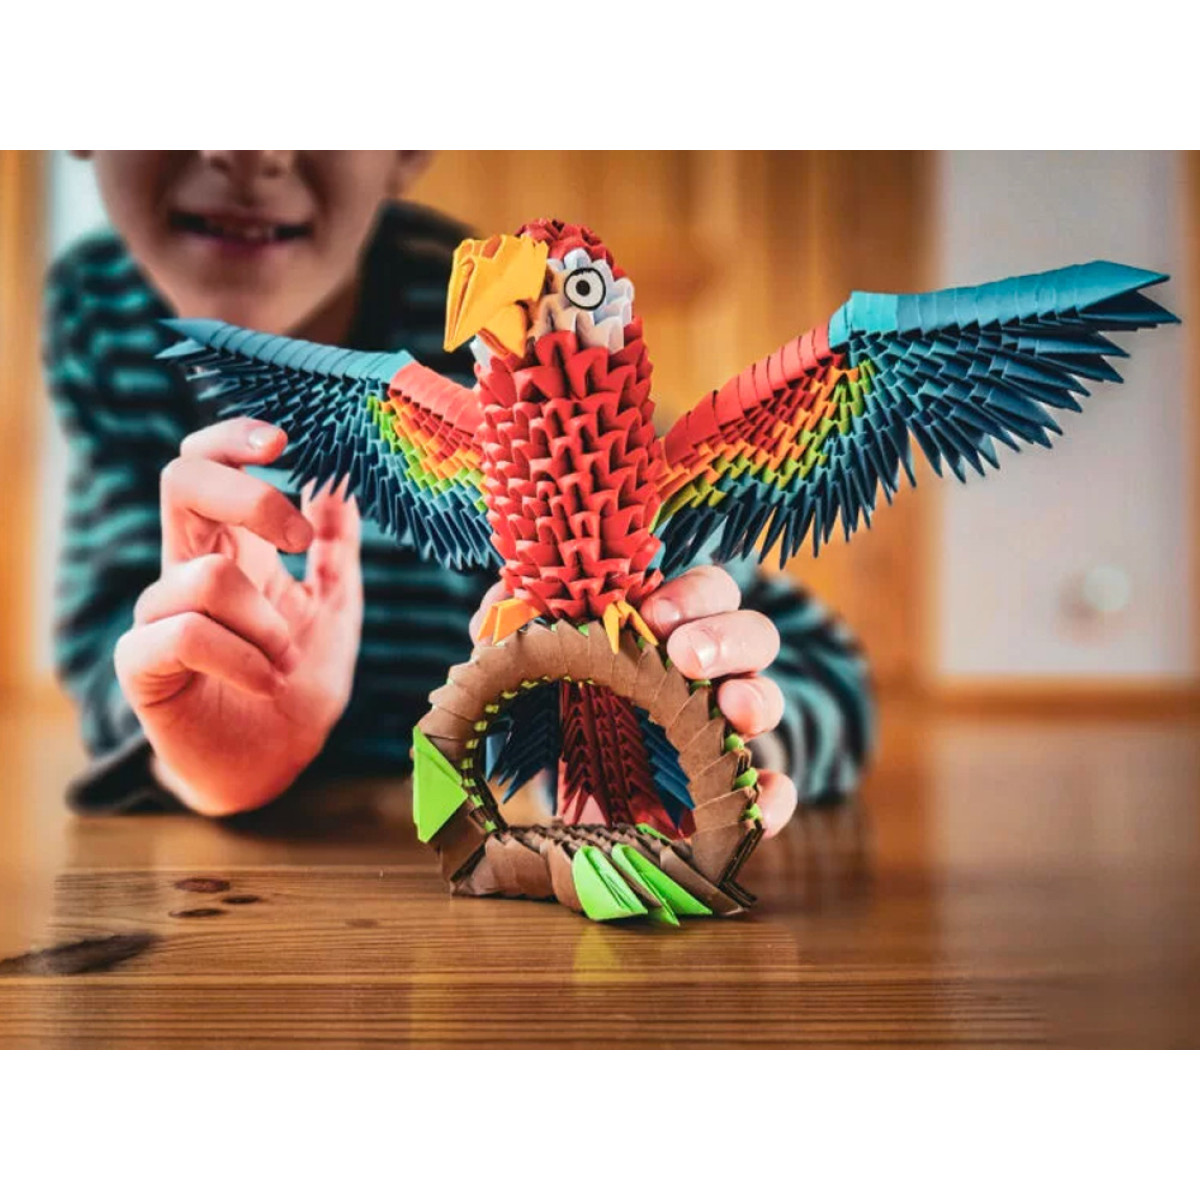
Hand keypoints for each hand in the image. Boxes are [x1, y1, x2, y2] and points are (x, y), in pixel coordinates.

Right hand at [114, 418, 362, 815]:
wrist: (273, 762)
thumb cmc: (297, 679)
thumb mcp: (334, 604)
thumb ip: (335, 546)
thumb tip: (342, 481)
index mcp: (230, 547)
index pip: (207, 462)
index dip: (233, 437)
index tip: (285, 441)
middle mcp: (186, 568)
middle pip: (182, 482)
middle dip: (250, 498)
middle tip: (297, 544)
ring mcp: (158, 614)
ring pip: (207, 578)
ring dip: (267, 623)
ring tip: (284, 661)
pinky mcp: (142, 664)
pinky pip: (186, 636)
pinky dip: (241, 658)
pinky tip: (265, 681)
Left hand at [470, 566, 796, 835]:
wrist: (562, 789)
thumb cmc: (557, 703)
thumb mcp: (531, 662)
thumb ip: (516, 624)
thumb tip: (500, 605)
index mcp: (670, 628)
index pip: (706, 591)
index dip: (690, 596)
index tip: (651, 614)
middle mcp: (710, 672)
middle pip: (751, 634)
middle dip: (726, 639)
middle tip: (687, 658)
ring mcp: (725, 730)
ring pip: (767, 700)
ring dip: (757, 701)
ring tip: (734, 714)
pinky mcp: (729, 790)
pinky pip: (772, 791)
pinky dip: (773, 798)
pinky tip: (759, 808)